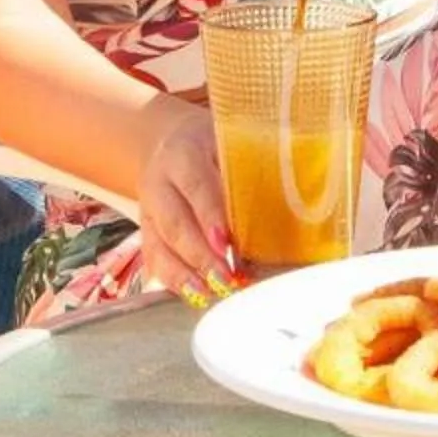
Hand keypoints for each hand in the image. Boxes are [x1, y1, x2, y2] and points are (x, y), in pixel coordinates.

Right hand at [136, 99, 240, 305]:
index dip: (210, 216)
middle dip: (200, 255)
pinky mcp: (146, 231)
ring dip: (184, 274)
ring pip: (159, 245)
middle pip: (175, 222)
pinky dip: (174, 280)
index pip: (196, 186)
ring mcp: (148, 208)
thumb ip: (250, 170)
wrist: (173, 141)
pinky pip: (154, 258)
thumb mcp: (231, 144)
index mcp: (183, 152)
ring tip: (208, 294)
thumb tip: (291, 206)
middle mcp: (159, 181)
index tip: (227, 243)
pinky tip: (195, 294)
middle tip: (225, 278)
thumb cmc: (216, 146)